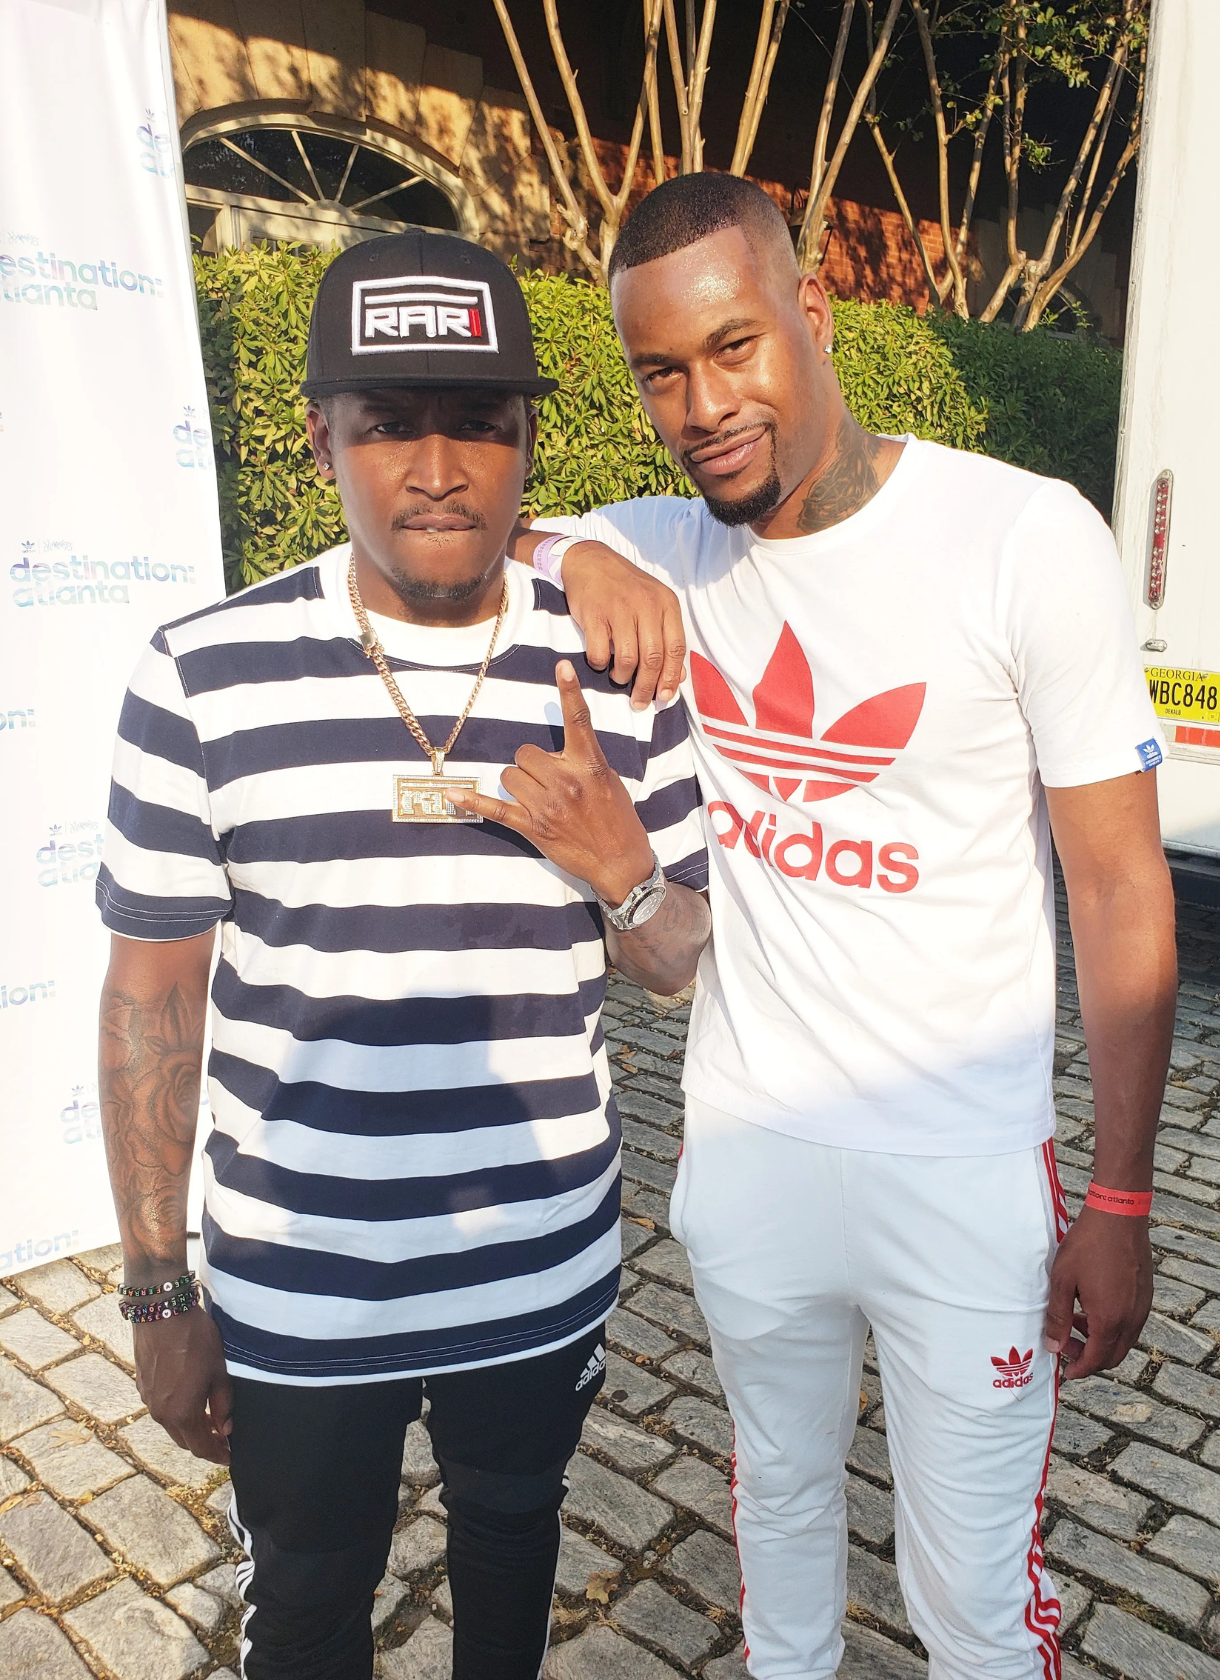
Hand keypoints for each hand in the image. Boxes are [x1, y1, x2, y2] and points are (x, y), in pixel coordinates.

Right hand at [133, 1306, 233, 1464]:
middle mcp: (161, 1413)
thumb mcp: (218, 1371)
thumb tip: (225, 1428)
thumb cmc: (195, 1340)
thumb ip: (223, 1404)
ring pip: (172, 1425)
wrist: (161, 1312)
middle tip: (223, 1440)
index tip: (230, 1457)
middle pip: (184, 1440)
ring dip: (191, 1428)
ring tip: (210, 1421)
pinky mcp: (143, 1385)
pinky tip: (191, 1401)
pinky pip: (162, 1409)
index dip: (217, 1455)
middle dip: (205, 1443)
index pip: (201, 1447)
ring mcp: (148, 1400)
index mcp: (181, 1413)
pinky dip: (178, 1413)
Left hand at [451, 660, 654, 902]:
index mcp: (590, 766)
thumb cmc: (618, 820)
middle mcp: (567, 782)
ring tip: (539, 799)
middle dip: (532, 764)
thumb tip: (558, 753)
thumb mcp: (609, 781)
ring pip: (510, 775)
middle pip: (525, 752)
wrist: (620, 863)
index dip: (570, 691)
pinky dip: (471, 801)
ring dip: (519, 783)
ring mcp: (547, 806)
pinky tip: (451, 793)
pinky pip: (494, 809)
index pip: (579, 721)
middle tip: (548, 781)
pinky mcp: (532, 828)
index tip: (562, 666)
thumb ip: (584, 761)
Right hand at [560, 542, 685, 710]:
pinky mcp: (594, 615)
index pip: (677, 648)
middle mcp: (646, 605)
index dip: (672, 677)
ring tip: (619, 679)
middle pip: (653, 659)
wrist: (589, 561)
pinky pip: (600, 653)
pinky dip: (601, 665)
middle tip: (640, 702)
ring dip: (623, 678)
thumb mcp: (653, 605)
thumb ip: (667, 638)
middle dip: (647, 687)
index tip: (665, 696)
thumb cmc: (625, 588)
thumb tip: (679, 677)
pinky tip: (601, 662)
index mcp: (666, 604)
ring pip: (628, 660)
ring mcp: (619, 609)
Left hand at [1044, 1205, 1152, 1379]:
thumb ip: (1057, 1316)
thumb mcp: (1062, 1280)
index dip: (1079, 1368)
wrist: (1118, 1215)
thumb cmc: (1088, 1245)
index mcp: (1110, 1320)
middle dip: (1089, 1357)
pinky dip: (1111, 1326)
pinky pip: (1130, 1323)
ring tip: (1073, 1321)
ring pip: (1123, 1340)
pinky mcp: (1145, 1294)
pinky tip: (1091, 1306)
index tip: (1066, 1371)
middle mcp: (1131, 1319)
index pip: (1096, 1359)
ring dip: (1099, 1340)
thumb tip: (1053, 1346)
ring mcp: (1141, 1307)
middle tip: (1066, 1345)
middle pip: (1113, 1355)